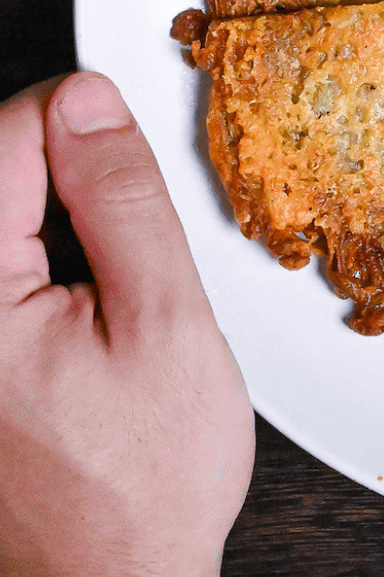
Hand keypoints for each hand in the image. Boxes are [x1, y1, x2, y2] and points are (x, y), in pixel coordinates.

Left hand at [0, 74, 254, 576]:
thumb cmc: (140, 481)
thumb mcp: (165, 322)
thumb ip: (124, 199)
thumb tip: (93, 105)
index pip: (5, 132)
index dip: (82, 126)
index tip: (126, 157)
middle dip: (66, 179)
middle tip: (123, 250)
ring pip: (0, 218)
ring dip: (53, 224)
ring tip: (103, 296)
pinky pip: (1, 271)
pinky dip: (38, 266)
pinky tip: (74, 318)